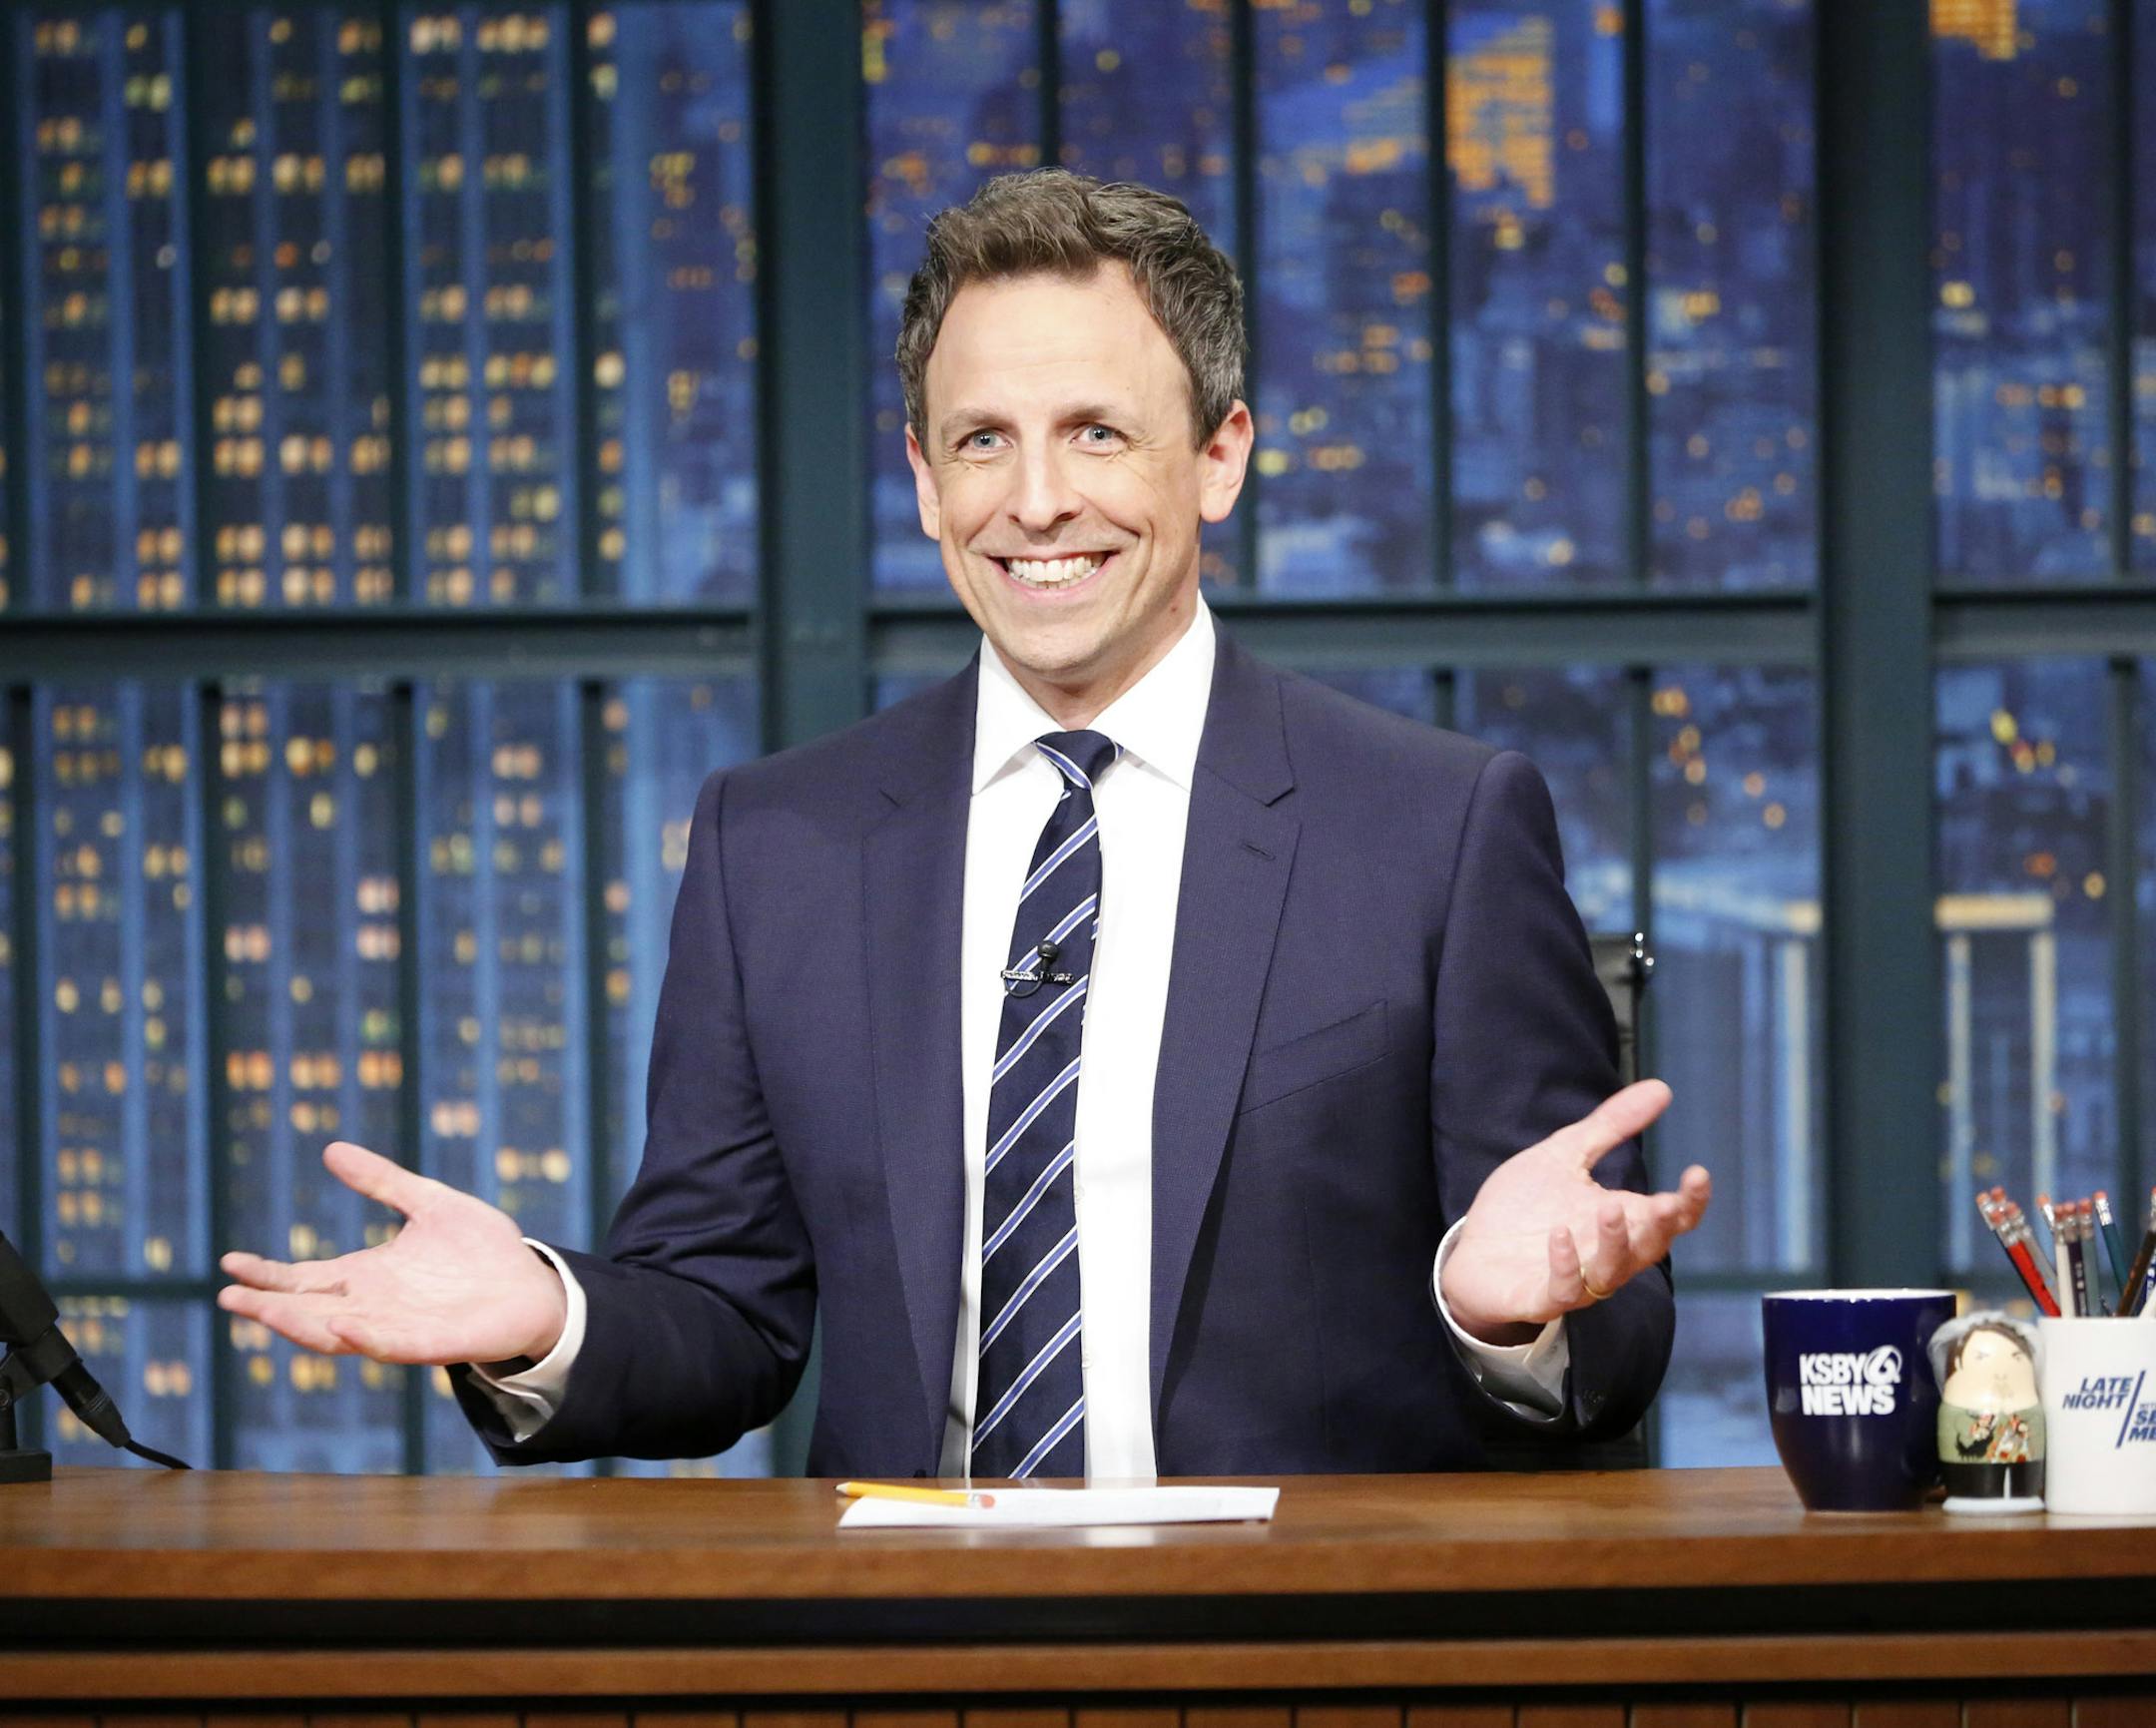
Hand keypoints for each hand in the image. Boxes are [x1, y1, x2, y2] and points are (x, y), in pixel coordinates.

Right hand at [217, 1142, 568, 1366]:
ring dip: (303, 1326)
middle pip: (308, 1310)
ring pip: (339, 1333)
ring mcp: (400, 1327)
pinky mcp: (434, 1343)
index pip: (304, 1279)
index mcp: (367, 1276)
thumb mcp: (427, 1202)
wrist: (531, 1285)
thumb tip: (332, 1149)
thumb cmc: (480, 1249)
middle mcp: (374, 1306)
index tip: (229, 1264)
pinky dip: (367, 1339)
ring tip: (268, 1313)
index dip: (268, 1274)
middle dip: (269, 1306)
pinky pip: (394, 1346)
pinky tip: (343, 1328)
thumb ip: (383, 1181)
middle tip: (229, 1295)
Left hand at [1439, 1079, 1709, 1344]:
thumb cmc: (1525, 1208)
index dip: (1691, 1201)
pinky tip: (1558, 1235)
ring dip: (1614, 1244)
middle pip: (1650, 1247)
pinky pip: (1563, 1290)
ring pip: (1611, 1272)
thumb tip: (1662, 1088)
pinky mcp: (1541, 1297)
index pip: (1670, 1217)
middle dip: (1662, 1227)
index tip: (1698, 1173)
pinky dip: (1565, 1266)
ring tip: (1609, 1209)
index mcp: (1621, 1220)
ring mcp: (1577, 1279)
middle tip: (1668, 1202)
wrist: (1472, 1252)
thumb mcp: (1565, 1155)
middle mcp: (1606, 1253)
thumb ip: (1610, 1126)